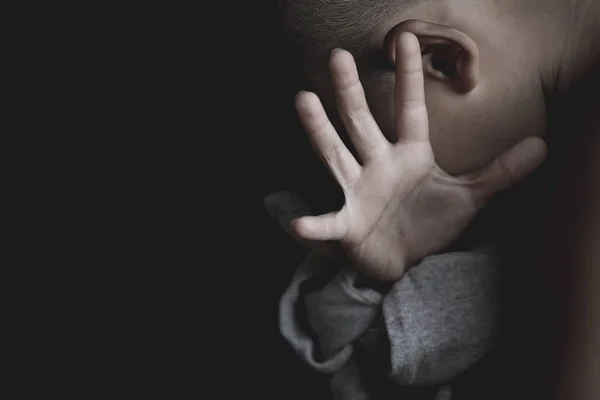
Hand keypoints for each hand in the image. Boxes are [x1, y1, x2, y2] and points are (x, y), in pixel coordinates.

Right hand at [291, 33, 546, 280]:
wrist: (407, 261)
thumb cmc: (430, 223)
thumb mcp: (468, 196)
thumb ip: (500, 172)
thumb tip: (542, 144)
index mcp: (409, 155)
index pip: (410, 110)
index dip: (410, 77)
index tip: (407, 39)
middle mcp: (378, 165)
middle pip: (361, 122)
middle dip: (350, 90)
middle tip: (338, 56)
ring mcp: (359, 192)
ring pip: (336, 155)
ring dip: (320, 131)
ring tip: (303, 100)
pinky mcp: (349, 224)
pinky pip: (330, 222)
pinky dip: (315, 224)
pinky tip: (299, 223)